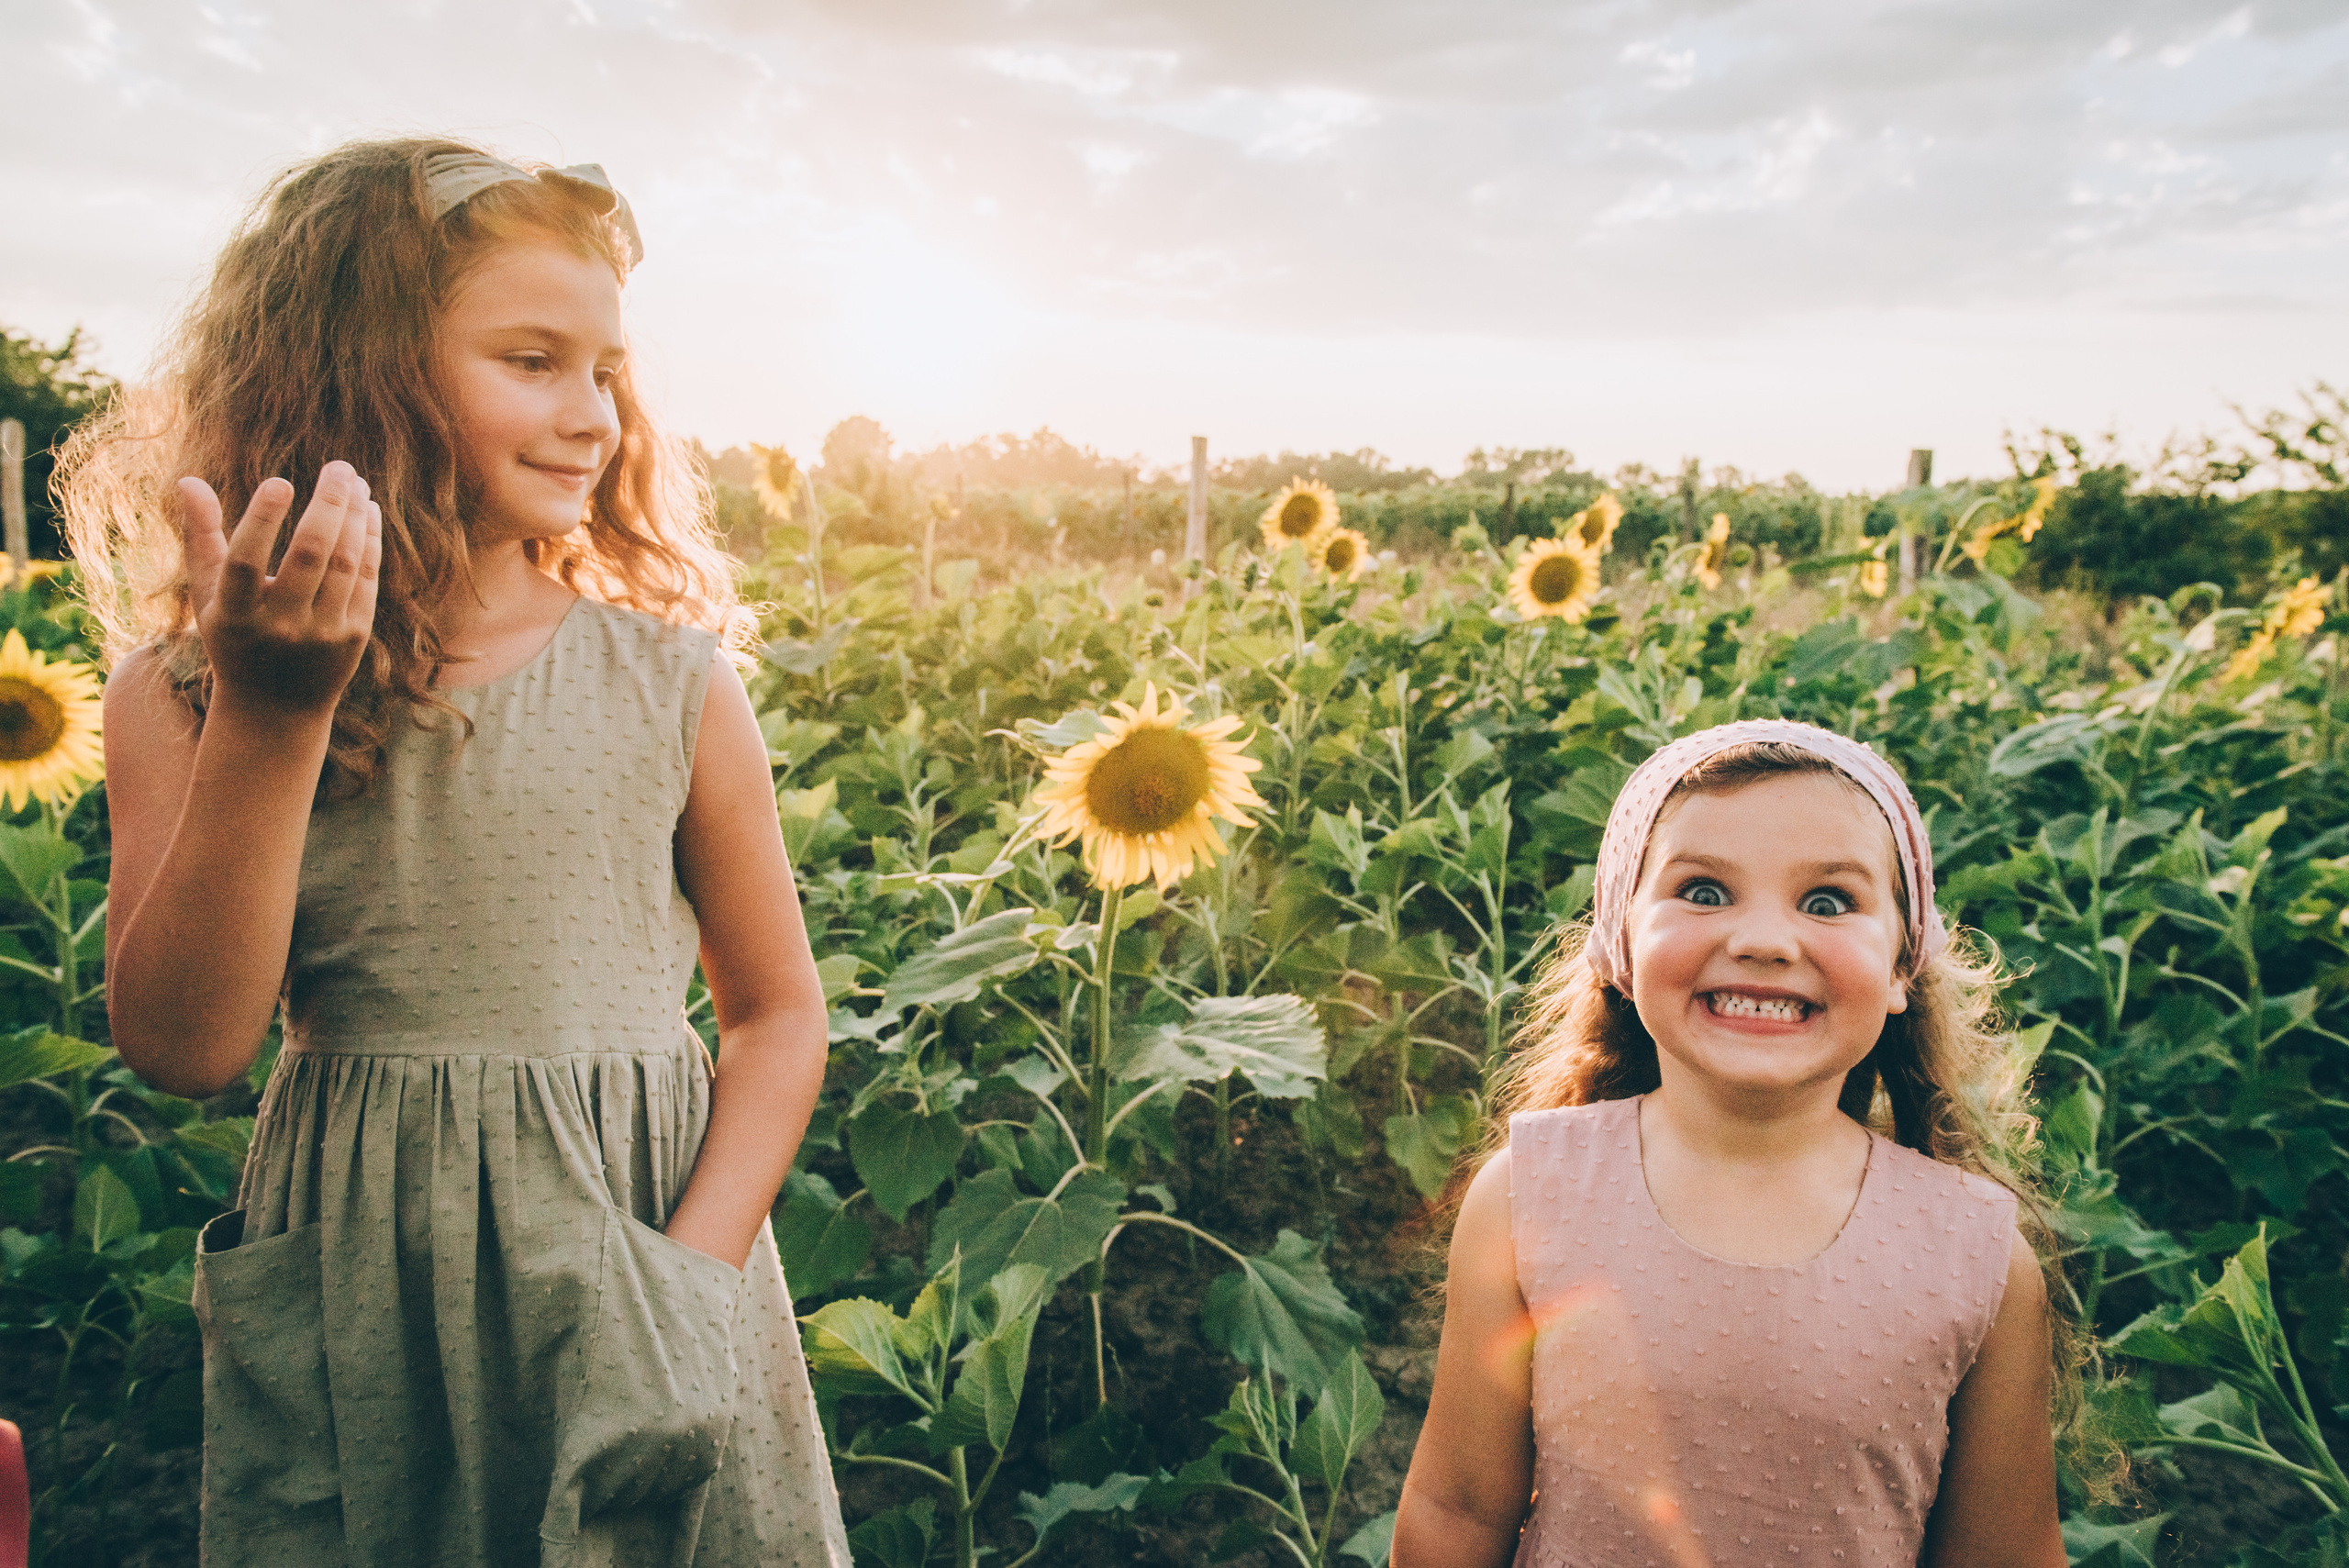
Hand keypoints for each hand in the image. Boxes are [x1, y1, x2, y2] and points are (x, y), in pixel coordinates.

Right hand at [180, 462, 381, 717]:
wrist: (276, 710)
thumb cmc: (235, 638)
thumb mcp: (209, 596)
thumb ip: (200, 537)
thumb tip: (188, 479)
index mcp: (236, 616)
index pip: (245, 563)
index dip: (262, 520)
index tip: (280, 481)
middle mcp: (281, 626)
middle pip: (310, 556)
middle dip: (329, 505)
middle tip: (340, 466)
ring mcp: (322, 634)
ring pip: (345, 564)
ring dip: (354, 517)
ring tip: (354, 482)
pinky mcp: (354, 636)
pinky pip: (366, 579)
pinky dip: (369, 541)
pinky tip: (367, 511)